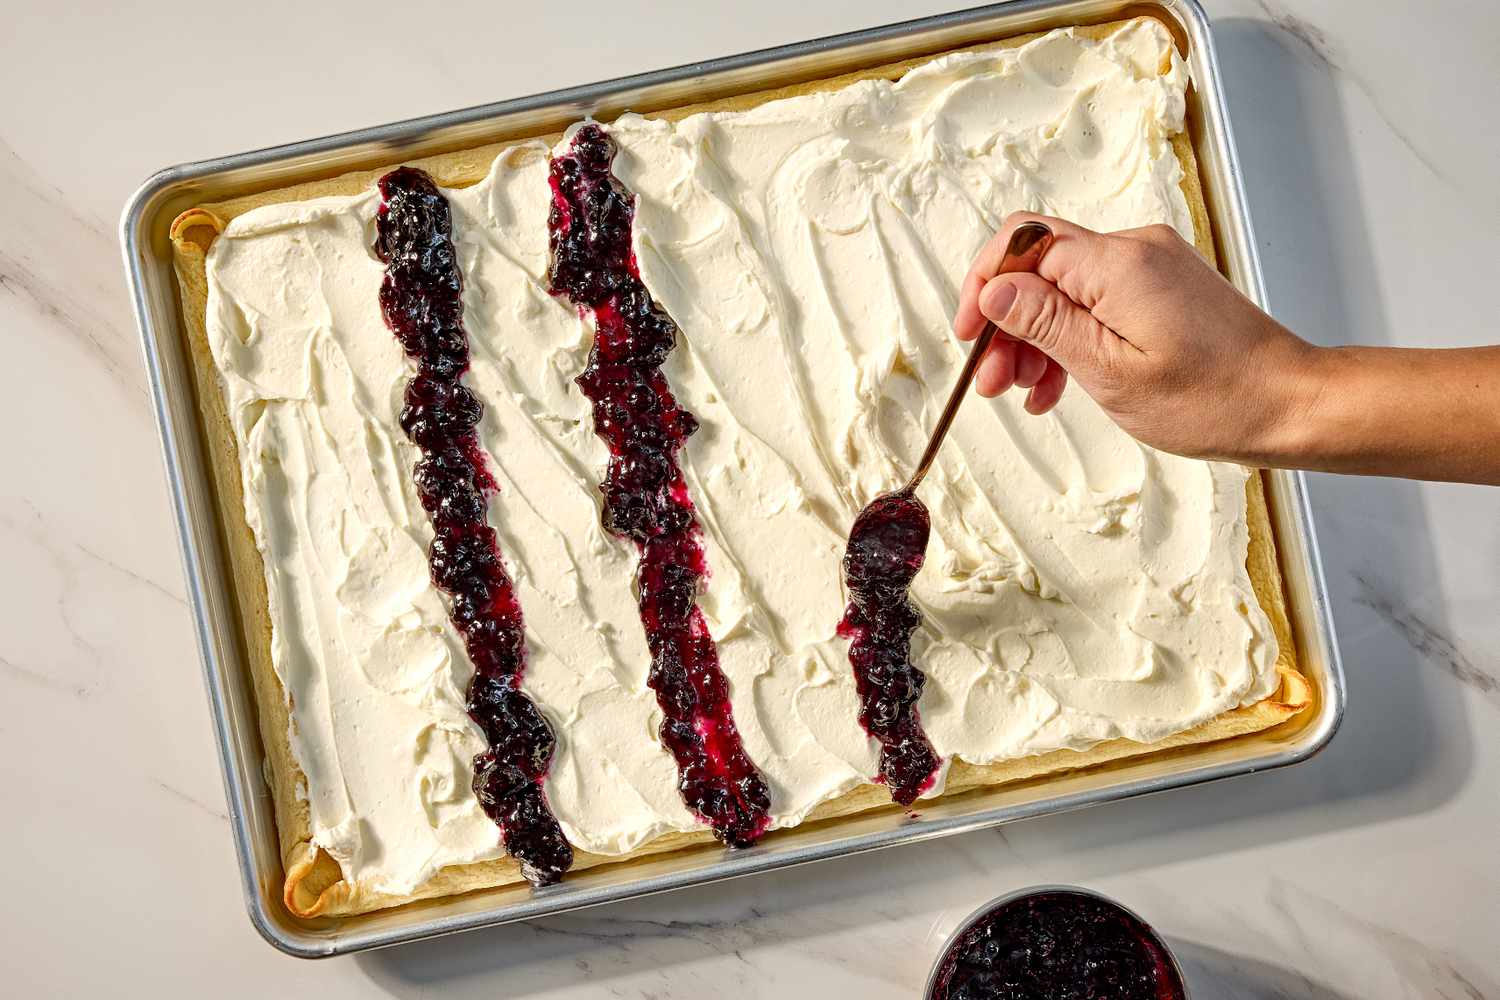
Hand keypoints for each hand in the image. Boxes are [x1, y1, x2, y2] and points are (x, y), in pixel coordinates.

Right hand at [953, 212, 1321, 464]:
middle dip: (1006, 321)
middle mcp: (1135, 250)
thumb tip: (993, 291)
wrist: (1289, 403)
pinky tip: (1057, 383)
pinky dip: (1070, 337)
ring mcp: (1150, 266)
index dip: (984, 287)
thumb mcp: (1109, 371)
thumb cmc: (1212, 399)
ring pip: (1064, 286)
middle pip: (1039, 266)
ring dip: (1034, 336)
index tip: (969, 334)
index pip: (1023, 245)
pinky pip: (1096, 299)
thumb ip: (1045, 323)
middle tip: (992, 379)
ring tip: (1023, 390)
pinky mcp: (1161, 286)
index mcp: (1118, 264)